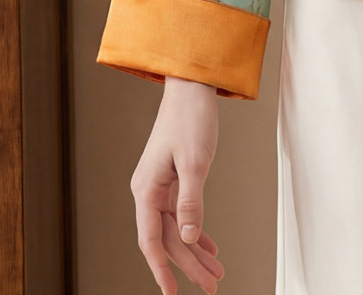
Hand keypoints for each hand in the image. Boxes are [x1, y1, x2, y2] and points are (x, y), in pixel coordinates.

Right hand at [130, 75, 227, 293]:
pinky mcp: (172, 179)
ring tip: (216, 272)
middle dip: (189, 264)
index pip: (152, 240)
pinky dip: (196, 230)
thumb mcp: (194, 162)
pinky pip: (181, 214)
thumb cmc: (191, 119)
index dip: (162, 269)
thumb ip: (191, 202)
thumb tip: (189, 238)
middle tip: (212, 285)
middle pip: (168, 238)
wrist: (192, 87)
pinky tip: (208, 245)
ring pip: (176, 228)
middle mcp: (148, 191)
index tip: (172, 293)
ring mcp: (159, 186)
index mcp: (146, 190)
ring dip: (195, 250)